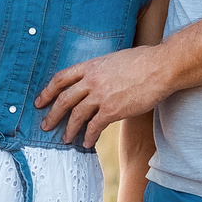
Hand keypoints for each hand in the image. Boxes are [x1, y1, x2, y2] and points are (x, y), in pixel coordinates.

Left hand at [36, 46, 168, 148]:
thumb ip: (101, 70)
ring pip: (76, 115)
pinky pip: (94, 126)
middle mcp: (92, 80)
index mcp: (91, 66)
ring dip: (69, 129)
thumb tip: (97, 80)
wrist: (161, 67)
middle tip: (46, 126)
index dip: (48, 91)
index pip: (61, 78)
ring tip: (66, 139)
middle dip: (52, 114)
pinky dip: (89, 136)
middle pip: (64, 99)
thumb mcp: (114, 60)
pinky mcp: (112, 109)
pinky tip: (87, 142)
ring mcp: (101, 95)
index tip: (40, 101)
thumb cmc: (143, 61)